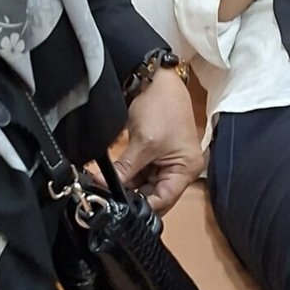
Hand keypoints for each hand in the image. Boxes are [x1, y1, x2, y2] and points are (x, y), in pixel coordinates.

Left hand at [112, 67, 203, 213]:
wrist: (155, 79)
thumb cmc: (162, 106)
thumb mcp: (143, 143)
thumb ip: (125, 170)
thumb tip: (103, 187)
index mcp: (186, 169)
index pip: (163, 200)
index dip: (141, 206)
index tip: (118, 209)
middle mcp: (179, 169)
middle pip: (154, 195)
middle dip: (132, 197)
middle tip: (108, 198)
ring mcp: (166, 162)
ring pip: (143, 185)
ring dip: (126, 187)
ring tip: (106, 187)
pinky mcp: (153, 155)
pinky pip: (138, 173)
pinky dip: (125, 175)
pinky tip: (110, 177)